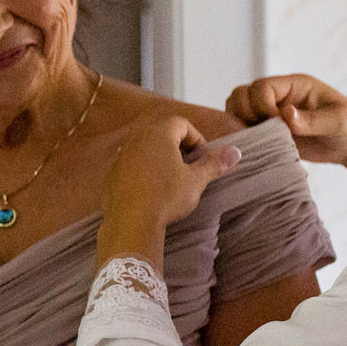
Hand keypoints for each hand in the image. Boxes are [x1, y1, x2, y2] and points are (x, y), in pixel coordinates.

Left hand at [104, 116, 242, 235]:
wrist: (131, 222)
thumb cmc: (165, 197)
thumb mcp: (196, 180)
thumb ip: (215, 163)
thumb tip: (235, 152)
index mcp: (157, 134)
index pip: (181, 123)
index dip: (196, 138)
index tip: (202, 157)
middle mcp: (135, 140)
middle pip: (162, 134)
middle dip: (180, 148)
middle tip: (190, 168)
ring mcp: (120, 157)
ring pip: (146, 150)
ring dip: (162, 159)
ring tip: (173, 181)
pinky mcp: (111, 174)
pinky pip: (132, 166)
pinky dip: (145, 172)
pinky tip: (153, 191)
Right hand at [227, 74, 346, 167]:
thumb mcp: (338, 121)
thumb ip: (311, 120)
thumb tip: (285, 114)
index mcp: (294, 85)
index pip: (261, 86)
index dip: (262, 105)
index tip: (277, 123)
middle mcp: (278, 96)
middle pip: (241, 94)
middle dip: (245, 113)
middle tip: (263, 131)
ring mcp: (270, 113)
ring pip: (236, 109)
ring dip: (239, 124)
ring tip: (258, 138)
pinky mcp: (267, 130)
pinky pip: (242, 127)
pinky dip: (241, 135)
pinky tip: (255, 146)